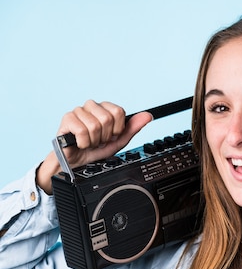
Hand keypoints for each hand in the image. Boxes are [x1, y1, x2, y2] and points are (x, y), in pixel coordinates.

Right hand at [36, 100, 151, 193]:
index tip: (111, 136)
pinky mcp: (67, 119)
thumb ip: (133, 127)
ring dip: (94, 140)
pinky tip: (80, 143)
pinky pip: (82, 131)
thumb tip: (148, 116)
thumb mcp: (119, 141)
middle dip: (105, 136)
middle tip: (99, 140)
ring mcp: (78, 111)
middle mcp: (91, 106)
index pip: (118, 111)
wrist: (78, 162)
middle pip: (107, 118)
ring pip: (95, 125)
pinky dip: (84, 142)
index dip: (117, 129)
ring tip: (90, 142)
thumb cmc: (96, 150)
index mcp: (105, 108)